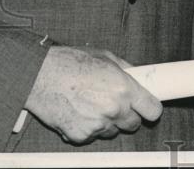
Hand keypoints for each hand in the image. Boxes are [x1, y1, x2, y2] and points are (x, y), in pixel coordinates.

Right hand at [24, 46, 162, 143]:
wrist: (41, 76)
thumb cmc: (70, 63)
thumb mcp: (105, 57)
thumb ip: (125, 69)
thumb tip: (138, 75)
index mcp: (124, 89)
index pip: (152, 110)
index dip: (151, 109)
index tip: (147, 108)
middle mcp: (114, 109)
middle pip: (134, 124)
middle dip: (127, 116)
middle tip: (115, 104)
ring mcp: (98, 125)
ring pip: (112, 131)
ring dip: (107, 122)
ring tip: (91, 104)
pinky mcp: (81, 136)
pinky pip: (92, 136)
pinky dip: (88, 127)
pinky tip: (79, 112)